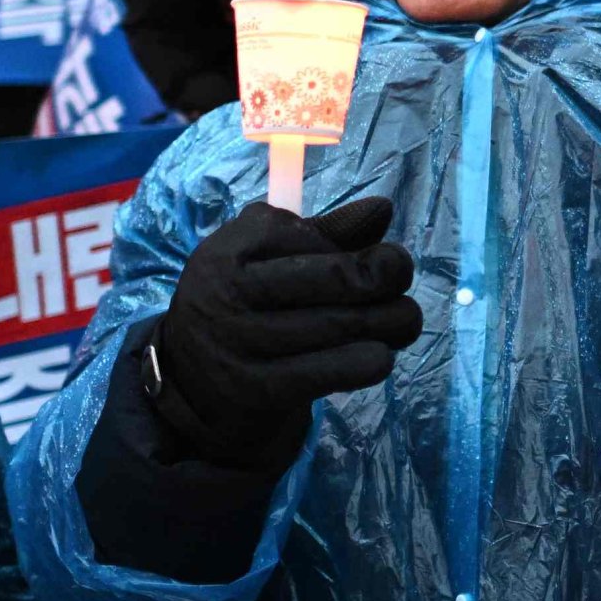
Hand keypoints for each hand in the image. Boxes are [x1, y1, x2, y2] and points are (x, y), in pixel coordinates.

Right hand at [145, 196, 423, 466]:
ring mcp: (240, 345)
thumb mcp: (268, 264)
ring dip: (393, 319)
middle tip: (400, 277)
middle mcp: (226, 294)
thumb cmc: (248, 311)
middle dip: (386, 273)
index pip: (301, 231)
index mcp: (224, 252)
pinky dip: (373, 359)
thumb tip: (382, 208)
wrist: (197, 393)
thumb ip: (323, 234)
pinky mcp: (260, 392)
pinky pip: (337, 369)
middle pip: (334, 276)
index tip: (367, 253)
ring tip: (403, 320)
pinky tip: (380, 355)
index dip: (346, 241)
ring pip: (344, 323)